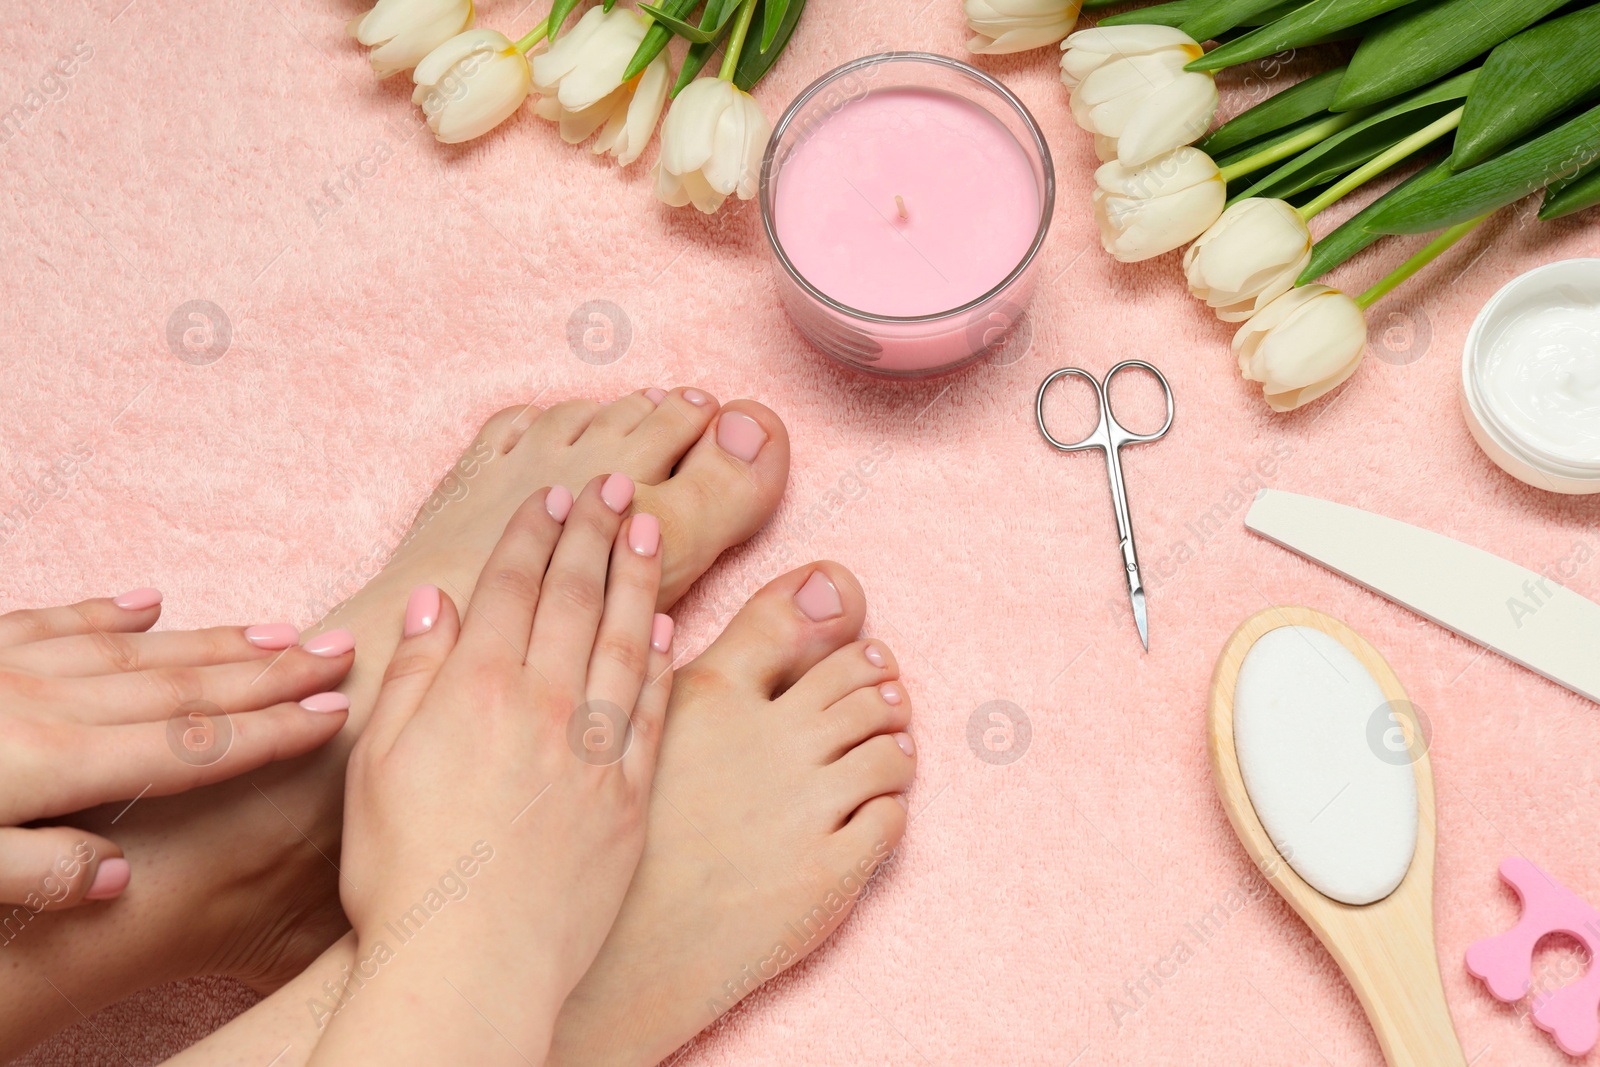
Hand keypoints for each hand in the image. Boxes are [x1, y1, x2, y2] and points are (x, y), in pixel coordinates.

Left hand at [0, 588, 355, 907]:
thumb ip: (39, 874)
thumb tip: (122, 877)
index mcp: (53, 765)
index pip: (191, 748)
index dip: (272, 732)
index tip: (336, 713)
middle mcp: (48, 706)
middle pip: (185, 687)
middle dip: (272, 673)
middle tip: (338, 650)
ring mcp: (12, 670)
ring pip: (137, 651)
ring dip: (215, 643)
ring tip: (279, 631)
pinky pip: (55, 622)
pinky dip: (109, 612)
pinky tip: (150, 603)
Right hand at [311, 478, 671, 1065]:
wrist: (473, 964)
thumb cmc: (406, 874)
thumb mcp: (378, 765)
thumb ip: (415, 675)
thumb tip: (439, 603)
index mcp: (478, 690)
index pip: (514, 586)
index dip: (535, 532)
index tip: (553, 494)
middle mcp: (546, 706)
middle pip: (576, 597)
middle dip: (593, 532)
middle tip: (612, 486)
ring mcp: (596, 750)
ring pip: (624, 639)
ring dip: (637, 577)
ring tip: (645, 528)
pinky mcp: (631, 796)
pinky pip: (652, 709)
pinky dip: (660, 661)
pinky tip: (667, 628)